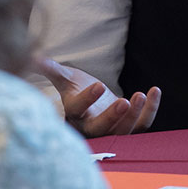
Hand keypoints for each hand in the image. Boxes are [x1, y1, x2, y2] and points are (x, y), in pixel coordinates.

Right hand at [32, 58, 159, 136]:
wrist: (93, 101)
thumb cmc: (76, 89)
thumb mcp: (65, 78)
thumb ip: (52, 69)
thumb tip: (32, 57)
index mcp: (74, 114)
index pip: (78, 110)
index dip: (88, 99)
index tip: (99, 84)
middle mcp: (92, 128)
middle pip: (102, 128)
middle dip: (114, 117)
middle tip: (124, 101)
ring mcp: (112, 130)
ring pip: (125, 130)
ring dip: (135, 115)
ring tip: (141, 95)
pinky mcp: (130, 128)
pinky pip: (143, 125)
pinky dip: (151, 110)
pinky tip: (155, 90)